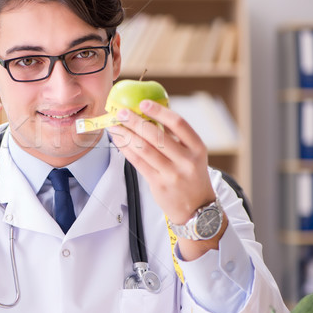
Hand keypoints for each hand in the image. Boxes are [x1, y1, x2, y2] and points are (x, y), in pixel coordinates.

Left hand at [107, 99, 215, 224]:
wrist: (196, 209)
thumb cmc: (191, 176)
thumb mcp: (193, 155)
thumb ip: (176, 137)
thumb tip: (150, 114)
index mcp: (197, 148)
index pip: (178, 124)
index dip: (159, 111)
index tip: (143, 103)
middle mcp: (186, 160)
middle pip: (157, 136)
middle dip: (135, 122)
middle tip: (121, 112)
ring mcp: (172, 174)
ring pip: (144, 149)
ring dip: (126, 135)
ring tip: (114, 126)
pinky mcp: (158, 184)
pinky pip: (138, 163)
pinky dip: (126, 150)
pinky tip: (119, 141)